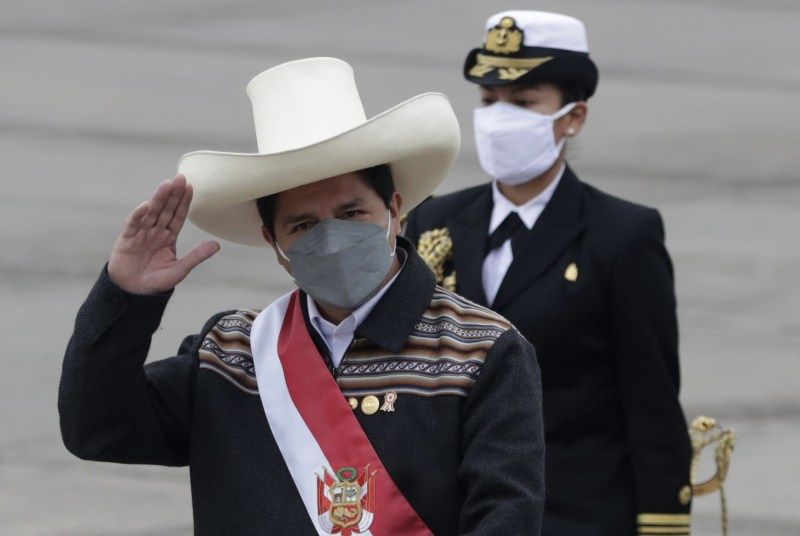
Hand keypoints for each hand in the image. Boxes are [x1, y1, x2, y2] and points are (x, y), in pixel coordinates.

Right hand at [108, 174, 219, 294]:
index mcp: (168, 237)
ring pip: (151, 213)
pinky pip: (133, 225)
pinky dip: (138, 216)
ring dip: (158, 199)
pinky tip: (145, 205)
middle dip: (173, 194)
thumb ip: (196, 256)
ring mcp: (141, 234)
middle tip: (181, 177)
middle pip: (166, 209)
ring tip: (167, 185)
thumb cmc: (156, 281)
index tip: (191, 187)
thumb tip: (217, 245)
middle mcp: (155, 232)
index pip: (178, 216)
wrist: (133, 292)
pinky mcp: (127, 240)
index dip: (184, 202)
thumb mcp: (179, 269)